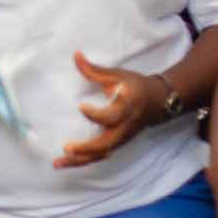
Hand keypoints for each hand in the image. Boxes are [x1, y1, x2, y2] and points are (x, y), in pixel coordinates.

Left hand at [54, 52, 164, 168]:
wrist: (159, 101)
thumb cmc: (136, 85)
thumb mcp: (118, 74)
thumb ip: (94, 69)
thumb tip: (75, 55)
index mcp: (128, 106)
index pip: (113, 115)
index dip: (96, 114)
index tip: (80, 105)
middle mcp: (126, 125)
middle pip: (108, 143)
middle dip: (87, 148)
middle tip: (66, 147)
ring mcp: (123, 137)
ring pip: (102, 153)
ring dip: (81, 160)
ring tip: (58, 162)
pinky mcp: (118, 143)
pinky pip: (101, 156)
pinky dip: (83, 161)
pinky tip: (65, 162)